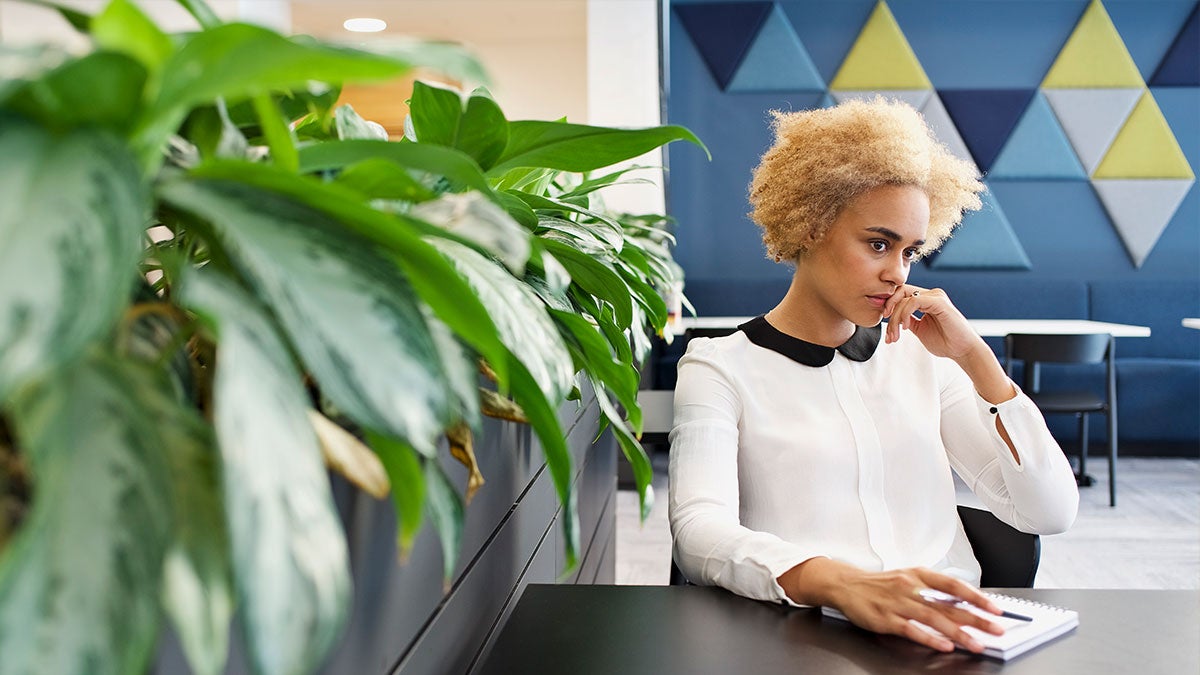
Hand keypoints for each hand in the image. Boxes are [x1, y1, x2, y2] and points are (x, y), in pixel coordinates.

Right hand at [829, 566, 1006, 653]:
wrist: (847, 585)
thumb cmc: (881, 584)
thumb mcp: (909, 579)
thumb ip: (933, 591)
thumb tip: (964, 604)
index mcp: (919, 575)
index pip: (954, 585)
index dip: (976, 597)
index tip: (995, 609)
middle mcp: (910, 587)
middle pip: (948, 605)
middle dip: (976, 619)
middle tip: (996, 630)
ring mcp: (897, 603)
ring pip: (933, 618)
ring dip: (957, 633)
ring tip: (976, 644)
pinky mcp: (885, 619)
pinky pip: (911, 630)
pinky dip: (929, 638)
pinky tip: (943, 646)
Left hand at [882, 285, 1017, 406]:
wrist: (963, 351)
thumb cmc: (946, 342)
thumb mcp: (920, 330)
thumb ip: (909, 321)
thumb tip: (892, 319)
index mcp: (927, 300)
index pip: (901, 295)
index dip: (889, 307)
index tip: (884, 324)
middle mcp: (931, 295)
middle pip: (900, 293)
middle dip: (889, 311)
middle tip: (888, 331)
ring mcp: (935, 296)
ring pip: (904, 298)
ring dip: (895, 318)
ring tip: (896, 335)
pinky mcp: (939, 301)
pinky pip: (914, 301)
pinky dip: (905, 314)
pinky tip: (907, 327)